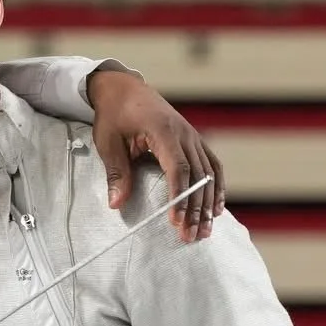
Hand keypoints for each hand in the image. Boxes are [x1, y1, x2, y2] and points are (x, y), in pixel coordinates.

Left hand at [85, 69, 225, 243]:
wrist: (125, 89)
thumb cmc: (114, 115)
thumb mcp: (108, 142)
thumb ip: (116, 172)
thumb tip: (116, 204)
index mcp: (163, 131)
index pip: (178, 169)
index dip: (180, 197)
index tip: (176, 221)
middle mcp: (185, 134)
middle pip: (198, 177)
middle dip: (196, 209)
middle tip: (191, 237)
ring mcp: (193, 137)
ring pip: (209, 174)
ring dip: (208, 204)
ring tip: (204, 231)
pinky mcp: (194, 141)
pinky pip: (212, 165)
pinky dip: (217, 187)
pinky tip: (216, 209)